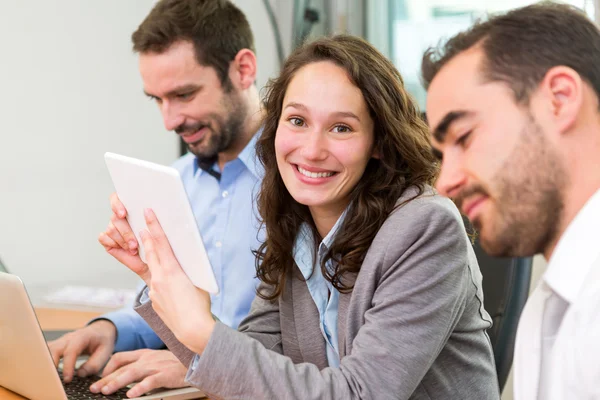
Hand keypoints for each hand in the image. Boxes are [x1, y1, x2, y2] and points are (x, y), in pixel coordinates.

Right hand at [47, 320, 116, 382]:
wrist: (100, 330)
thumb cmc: (103, 341)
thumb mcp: (106, 351)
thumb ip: (94, 364)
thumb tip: (80, 375)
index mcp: (82, 337)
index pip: (71, 351)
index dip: (67, 366)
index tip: (67, 379)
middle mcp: (69, 338)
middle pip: (54, 349)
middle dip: (52, 364)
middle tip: (53, 380)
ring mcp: (61, 341)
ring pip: (48, 350)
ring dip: (46, 363)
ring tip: (48, 377)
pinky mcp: (57, 346)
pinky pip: (47, 352)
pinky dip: (45, 361)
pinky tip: (45, 371)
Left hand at [89, 349, 187, 397]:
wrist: (197, 360)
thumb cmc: (177, 362)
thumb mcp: (156, 360)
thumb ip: (142, 365)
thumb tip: (125, 374)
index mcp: (144, 354)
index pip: (120, 357)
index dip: (107, 367)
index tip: (99, 377)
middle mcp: (147, 359)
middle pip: (122, 367)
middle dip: (106, 378)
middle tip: (94, 389)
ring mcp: (156, 366)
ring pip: (132, 373)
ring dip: (117, 382)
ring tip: (106, 391)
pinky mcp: (165, 375)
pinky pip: (150, 382)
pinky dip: (140, 388)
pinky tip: (131, 395)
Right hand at [98, 192, 150, 284]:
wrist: (154, 261)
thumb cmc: (158, 244)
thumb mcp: (158, 229)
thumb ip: (152, 218)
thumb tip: (149, 210)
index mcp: (131, 209)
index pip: (117, 198)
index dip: (117, 204)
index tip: (123, 214)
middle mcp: (120, 217)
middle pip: (115, 217)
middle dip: (126, 232)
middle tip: (135, 243)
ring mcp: (113, 228)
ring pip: (111, 228)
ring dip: (123, 240)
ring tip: (134, 248)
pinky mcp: (107, 239)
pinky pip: (104, 237)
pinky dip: (114, 244)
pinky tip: (125, 249)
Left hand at [141, 208, 214, 353]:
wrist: (192, 330)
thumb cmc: (200, 305)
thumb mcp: (197, 281)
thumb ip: (187, 270)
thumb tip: (182, 263)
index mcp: (172, 271)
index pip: (161, 243)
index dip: (154, 227)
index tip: (148, 214)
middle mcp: (159, 279)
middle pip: (151, 253)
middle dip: (147, 237)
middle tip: (142, 224)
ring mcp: (154, 290)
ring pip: (152, 269)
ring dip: (151, 257)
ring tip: (151, 247)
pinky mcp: (154, 301)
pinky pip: (155, 285)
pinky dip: (159, 278)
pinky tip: (166, 281)